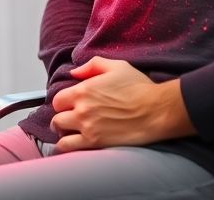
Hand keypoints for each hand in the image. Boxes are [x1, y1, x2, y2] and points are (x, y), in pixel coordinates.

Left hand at [48, 56, 194, 151]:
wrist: (157, 110)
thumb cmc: (140, 88)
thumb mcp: (116, 66)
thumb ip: (92, 65)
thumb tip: (74, 72)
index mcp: (83, 90)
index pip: (58, 99)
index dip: (63, 103)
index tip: (68, 106)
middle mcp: (81, 109)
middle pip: (56, 117)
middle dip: (61, 118)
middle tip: (67, 121)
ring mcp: (87, 127)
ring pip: (60, 133)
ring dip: (62, 133)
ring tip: (68, 134)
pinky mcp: (95, 142)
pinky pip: (69, 147)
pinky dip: (65, 147)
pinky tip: (69, 145)